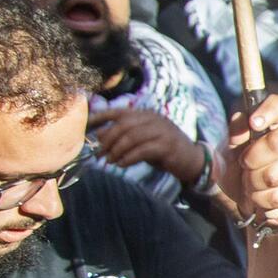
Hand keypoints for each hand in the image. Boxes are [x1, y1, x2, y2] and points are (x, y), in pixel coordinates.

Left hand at [90, 106, 206, 185]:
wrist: (192, 160)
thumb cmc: (163, 150)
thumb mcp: (141, 140)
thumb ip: (123, 135)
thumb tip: (99, 135)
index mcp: (145, 114)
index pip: (118, 112)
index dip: (99, 118)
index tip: (84, 127)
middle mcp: (153, 119)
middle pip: (123, 125)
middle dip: (107, 140)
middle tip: (99, 154)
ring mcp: (162, 131)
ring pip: (131, 138)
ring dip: (116, 151)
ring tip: (109, 161)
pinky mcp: (167, 146)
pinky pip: (142, 151)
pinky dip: (128, 158)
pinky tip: (121, 165)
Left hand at [218, 94, 277, 232]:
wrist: (242, 202)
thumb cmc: (237, 170)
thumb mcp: (228, 149)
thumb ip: (235, 131)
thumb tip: (243, 120)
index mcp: (274, 126)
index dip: (270, 111)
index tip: (255, 123)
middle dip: (252, 160)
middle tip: (245, 167)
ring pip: (275, 175)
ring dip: (253, 185)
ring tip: (252, 186)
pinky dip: (262, 202)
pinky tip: (262, 199)